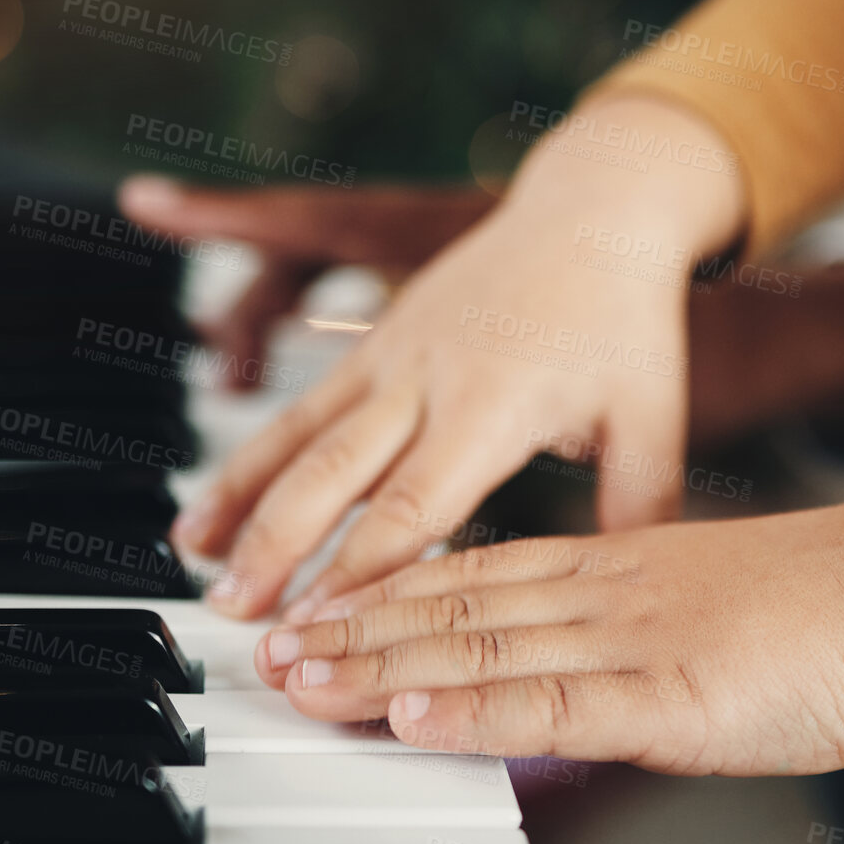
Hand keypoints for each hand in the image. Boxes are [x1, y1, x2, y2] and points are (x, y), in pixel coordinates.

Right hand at [156, 95, 749, 619]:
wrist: (592, 212)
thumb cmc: (626, 319)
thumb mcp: (652, 416)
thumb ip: (636, 506)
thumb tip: (630, 597)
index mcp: (494, 407)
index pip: (414, 507)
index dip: (361, 574)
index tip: (323, 630)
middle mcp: (429, 380)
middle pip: (336, 473)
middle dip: (278, 546)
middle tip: (236, 612)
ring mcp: (392, 356)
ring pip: (299, 435)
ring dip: (242, 498)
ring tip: (191, 557)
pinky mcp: (375, 342)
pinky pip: (302, 407)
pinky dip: (251, 455)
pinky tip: (212, 501)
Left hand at [255, 453, 843, 774]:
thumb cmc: (826, 607)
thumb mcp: (712, 608)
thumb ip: (638, 640)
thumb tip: (580, 684)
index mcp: (616, 565)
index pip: (479, 575)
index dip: (393, 592)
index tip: (327, 606)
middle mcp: (603, 592)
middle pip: (456, 607)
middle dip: (357, 630)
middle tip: (277, 646)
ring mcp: (628, 639)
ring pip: (481, 649)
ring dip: (382, 666)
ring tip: (303, 678)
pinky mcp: (665, 693)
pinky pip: (550, 701)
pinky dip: (472, 708)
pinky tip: (410, 713)